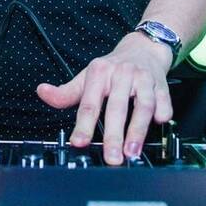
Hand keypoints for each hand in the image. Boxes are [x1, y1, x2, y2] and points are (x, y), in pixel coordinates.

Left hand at [36, 32, 172, 164]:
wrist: (143, 48)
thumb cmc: (113, 67)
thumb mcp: (87, 77)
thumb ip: (66, 92)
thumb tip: (42, 92)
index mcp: (99, 72)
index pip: (89, 102)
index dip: (83, 124)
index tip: (79, 142)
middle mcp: (121, 73)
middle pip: (116, 107)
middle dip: (113, 134)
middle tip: (111, 157)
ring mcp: (142, 78)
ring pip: (142, 104)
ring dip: (138, 129)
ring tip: (132, 151)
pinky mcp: (161, 84)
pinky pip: (163, 101)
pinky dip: (162, 112)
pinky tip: (159, 123)